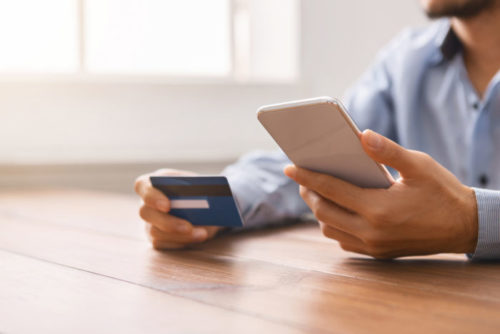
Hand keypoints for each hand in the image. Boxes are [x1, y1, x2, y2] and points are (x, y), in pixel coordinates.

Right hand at [134, 168, 221, 249]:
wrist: (207, 206)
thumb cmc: (199, 190)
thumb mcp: (200, 185)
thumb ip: (196, 188)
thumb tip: (200, 196)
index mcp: (154, 182)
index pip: (142, 186)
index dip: (151, 196)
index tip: (167, 205)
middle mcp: (147, 202)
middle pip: (146, 213)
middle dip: (168, 222)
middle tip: (188, 227)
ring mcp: (150, 222)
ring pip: (155, 232)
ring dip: (180, 235)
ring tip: (202, 233)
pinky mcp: (156, 238)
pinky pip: (163, 243)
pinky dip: (183, 241)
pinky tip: (199, 237)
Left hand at [284, 130, 477, 258]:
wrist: (465, 226)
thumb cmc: (443, 192)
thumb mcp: (419, 166)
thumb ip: (388, 151)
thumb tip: (361, 135)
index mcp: (379, 208)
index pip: (331, 189)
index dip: (307, 176)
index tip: (289, 167)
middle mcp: (372, 231)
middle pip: (324, 211)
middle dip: (308, 193)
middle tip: (301, 177)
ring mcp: (373, 246)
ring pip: (330, 229)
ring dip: (319, 210)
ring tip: (316, 192)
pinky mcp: (377, 254)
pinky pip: (343, 241)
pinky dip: (333, 225)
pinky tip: (336, 210)